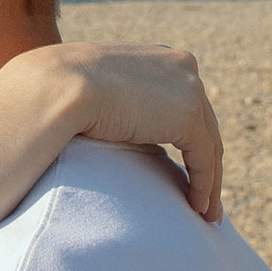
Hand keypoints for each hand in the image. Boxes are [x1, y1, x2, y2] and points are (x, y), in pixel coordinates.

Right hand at [59, 42, 222, 224]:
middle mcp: (184, 68)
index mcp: (164, 57)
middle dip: (207, 164)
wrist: (61, 84)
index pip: (188, 104)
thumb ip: (120, 100)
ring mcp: (190, 90)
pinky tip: (196, 207)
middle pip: (206, 125)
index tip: (187, 167)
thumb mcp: (101, 87)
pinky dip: (203, 187)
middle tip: (206, 198)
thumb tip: (117, 122)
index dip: (192, 139)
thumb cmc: (65, 89)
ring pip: (210, 146)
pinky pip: (204, 160)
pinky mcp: (188, 117)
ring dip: (210, 183)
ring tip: (204, 213)